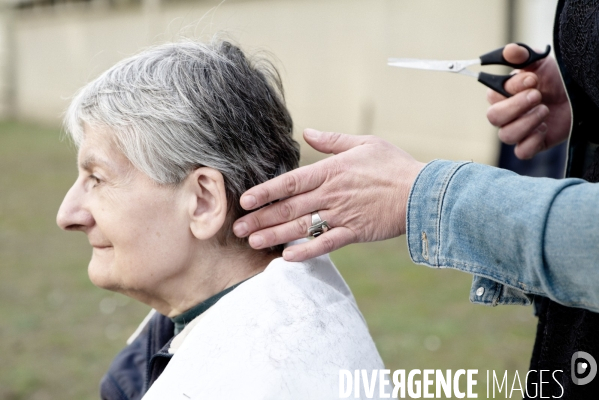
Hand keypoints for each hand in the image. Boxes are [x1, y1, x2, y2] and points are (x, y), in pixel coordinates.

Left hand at [232, 129, 425, 261]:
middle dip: (261, 218)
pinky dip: (307, 251)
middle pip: (289, 207)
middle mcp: (331, 193)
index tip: (245, 201)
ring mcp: (342, 215)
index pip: (290, 182)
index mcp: (330, 171)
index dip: (265, 191)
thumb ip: (332, 141)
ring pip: (302, 226)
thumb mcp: (364, 144)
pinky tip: (288, 257)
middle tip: (238, 228)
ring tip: (253, 243)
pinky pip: (326, 244)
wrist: (422, 192)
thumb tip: (308, 134)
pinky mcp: (354, 232)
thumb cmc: (393, 165)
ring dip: (275, 235)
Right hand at [486, 43, 570, 159]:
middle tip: (538, 95)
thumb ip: (522, 55)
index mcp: (503, 95)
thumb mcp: (540, 62)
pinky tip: (544, 128)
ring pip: (506, 135)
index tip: (532, 79)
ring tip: (544, 110)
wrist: (578, 96)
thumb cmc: (556, 79)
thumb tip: (509, 50)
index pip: (492, 95)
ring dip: (526, 122)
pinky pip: (521, 152)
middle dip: (516, 106)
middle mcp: (506, 114)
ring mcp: (518, 131)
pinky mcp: (532, 145)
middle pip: (494, 117)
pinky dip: (531, 142)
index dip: (511, 89)